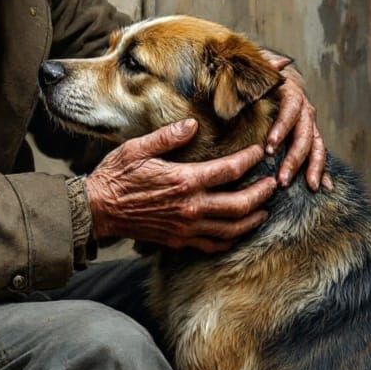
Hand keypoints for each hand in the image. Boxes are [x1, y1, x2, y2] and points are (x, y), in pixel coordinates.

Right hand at [86, 119, 276, 253]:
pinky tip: (239, 230)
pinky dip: (232, 238)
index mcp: (183, 181)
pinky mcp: (179, 240)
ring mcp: (186, 227)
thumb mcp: (137, 148)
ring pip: (232, 228)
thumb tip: (192, 125)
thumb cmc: (115, 176)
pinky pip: (213, 244)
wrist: (97, 209)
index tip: (260, 152)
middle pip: (240, 204)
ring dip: (253, 218)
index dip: (250, 160)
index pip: (229, 171)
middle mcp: (190, 207)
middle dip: (262, 193)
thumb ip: (168, 136)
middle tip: (274, 183)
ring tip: (265, 208)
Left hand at [260, 52, 330, 191]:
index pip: (290, 111)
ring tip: (309, 187)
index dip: (282, 128)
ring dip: (313, 168)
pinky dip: (323, 170)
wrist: (273, 76)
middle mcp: (305, 109)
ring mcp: (310, 124)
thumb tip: (278, 62)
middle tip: (282, 178)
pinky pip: (319, 153)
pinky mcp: (309, 135)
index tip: (269, 147)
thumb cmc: (259, 76)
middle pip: (304, 135)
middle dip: (295, 158)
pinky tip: (325, 187)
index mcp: (292, 93)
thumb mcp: (257, 70)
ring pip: (316, 146)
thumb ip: (264, 68)